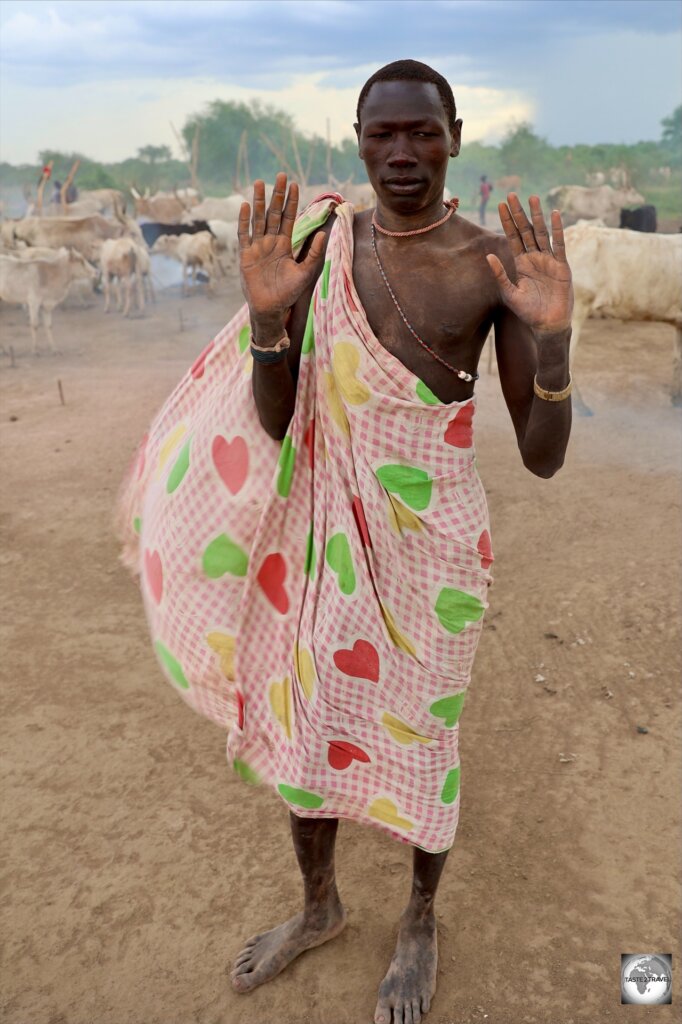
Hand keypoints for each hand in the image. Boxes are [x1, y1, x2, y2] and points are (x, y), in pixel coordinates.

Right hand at [238, 172, 325, 325]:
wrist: (270, 309)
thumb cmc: (288, 293)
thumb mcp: (305, 273)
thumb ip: (313, 254)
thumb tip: (323, 233)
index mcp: (284, 245)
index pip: (289, 218)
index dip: (291, 202)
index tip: (294, 184)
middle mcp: (270, 242)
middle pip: (274, 213)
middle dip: (277, 195)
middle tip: (280, 175)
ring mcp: (257, 247)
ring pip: (258, 219)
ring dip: (259, 201)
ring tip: (260, 183)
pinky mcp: (246, 256)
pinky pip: (244, 235)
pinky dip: (244, 221)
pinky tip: (245, 206)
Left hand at [486, 194, 572, 335]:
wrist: (548, 323)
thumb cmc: (528, 311)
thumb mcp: (510, 294)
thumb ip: (500, 275)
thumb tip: (488, 256)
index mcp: (521, 263)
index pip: (512, 237)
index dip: (507, 221)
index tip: (501, 205)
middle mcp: (534, 258)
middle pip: (525, 231)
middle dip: (519, 213)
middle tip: (512, 195)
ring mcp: (548, 260)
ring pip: (542, 233)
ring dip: (537, 216)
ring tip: (532, 198)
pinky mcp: (561, 265)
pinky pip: (559, 244)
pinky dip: (557, 229)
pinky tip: (554, 214)